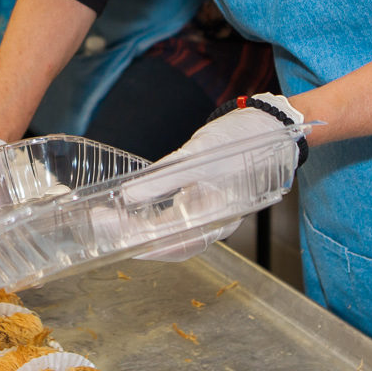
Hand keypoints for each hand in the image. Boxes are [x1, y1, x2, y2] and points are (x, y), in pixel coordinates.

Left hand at [118, 94, 303, 262]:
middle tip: (101, 225)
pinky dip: (152, 213)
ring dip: (139, 226)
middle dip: (134, 237)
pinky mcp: (203, 197)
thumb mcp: (200, 157)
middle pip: (170, 241)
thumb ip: (164, 178)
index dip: (144, 245)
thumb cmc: (243, 140)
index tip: (116, 240)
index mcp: (220, 219)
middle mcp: (214, 221)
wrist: (270, 125)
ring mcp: (208, 210)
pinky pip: (174, 214)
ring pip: (170, 230)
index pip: (177, 244)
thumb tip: (129, 195)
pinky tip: (131, 208)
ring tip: (109, 218)